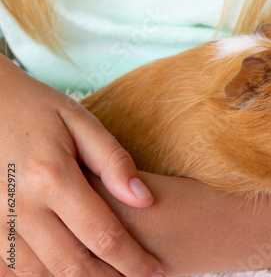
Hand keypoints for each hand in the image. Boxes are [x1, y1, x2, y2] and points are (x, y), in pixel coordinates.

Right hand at [0, 55, 164, 275]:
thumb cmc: (38, 109)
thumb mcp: (80, 122)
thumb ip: (113, 161)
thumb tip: (145, 200)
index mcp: (52, 178)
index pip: (103, 235)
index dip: (133, 261)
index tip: (157, 271)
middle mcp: (21, 206)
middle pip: (72, 265)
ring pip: (40, 274)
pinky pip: (11, 267)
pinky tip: (66, 275)